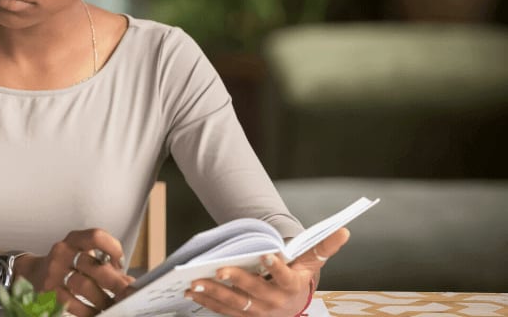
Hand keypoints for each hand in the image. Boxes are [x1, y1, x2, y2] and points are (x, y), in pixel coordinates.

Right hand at [15, 228, 135, 316]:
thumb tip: (128, 282)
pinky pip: (71, 303)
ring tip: (113, 306)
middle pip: (93, 266)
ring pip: (83, 286)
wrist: (33, 273)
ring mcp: (54, 271)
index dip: (112, 248)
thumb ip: (105, 265)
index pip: (96, 236)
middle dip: (115, 282)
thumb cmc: (67, 264)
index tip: (120, 263)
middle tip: (128, 294)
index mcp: (74, 240)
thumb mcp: (83, 256)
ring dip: (102, 299)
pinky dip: (87, 310)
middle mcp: (63, 252)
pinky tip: (96, 313)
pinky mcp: (48, 291)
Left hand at [185, 227, 349, 316]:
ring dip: (214, 294)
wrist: (293, 306)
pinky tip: (192, 292)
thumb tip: (345, 230)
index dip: (276, 267)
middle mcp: (275, 302)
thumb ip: (324, 247)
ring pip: (235, 303)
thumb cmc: (299, 277)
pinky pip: (223, 311)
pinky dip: (207, 302)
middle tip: (220, 270)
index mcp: (292, 286)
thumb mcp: (311, 263)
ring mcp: (258, 312)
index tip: (267, 254)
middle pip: (254, 291)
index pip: (285, 277)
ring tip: (196, 282)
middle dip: (237, 281)